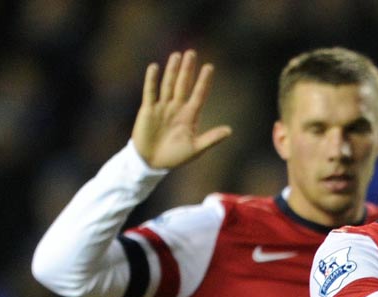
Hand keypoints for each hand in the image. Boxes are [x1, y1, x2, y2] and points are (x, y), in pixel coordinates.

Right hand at [131, 50, 231, 168]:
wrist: (152, 162)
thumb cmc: (175, 157)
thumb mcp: (196, 149)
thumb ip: (211, 138)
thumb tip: (229, 130)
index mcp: (190, 116)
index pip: (199, 95)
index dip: (204, 81)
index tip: (210, 67)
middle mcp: (177, 108)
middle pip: (183, 85)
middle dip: (188, 70)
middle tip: (192, 53)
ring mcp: (162, 107)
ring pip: (168, 84)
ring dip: (172, 71)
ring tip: (177, 55)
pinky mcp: (148, 109)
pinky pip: (150, 92)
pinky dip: (152, 80)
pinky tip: (154, 67)